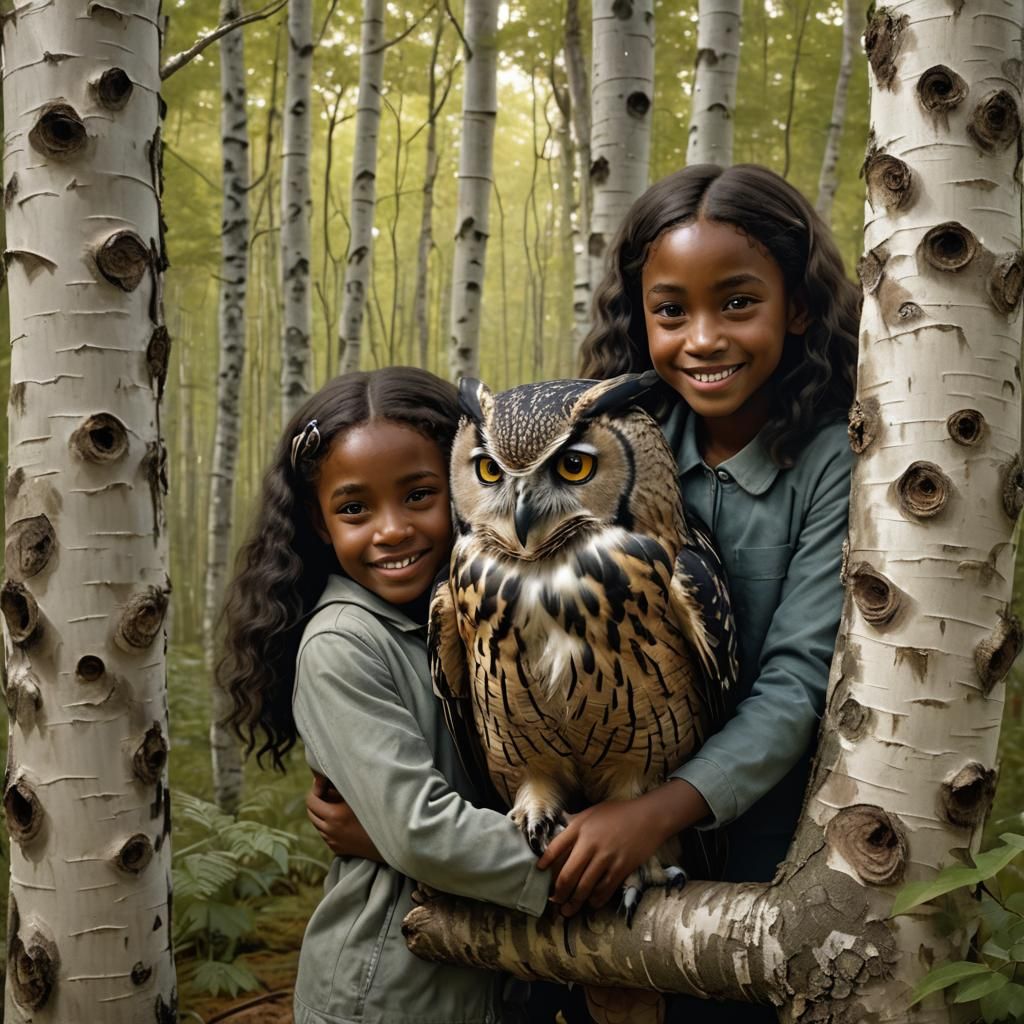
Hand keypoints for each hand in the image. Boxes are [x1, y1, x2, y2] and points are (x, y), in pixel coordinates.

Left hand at [306, 771, 381, 861]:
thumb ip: (339, 787)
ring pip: (318, 825)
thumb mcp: (358, 796)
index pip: (311, 801)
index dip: (315, 791)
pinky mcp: (338, 850)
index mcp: (334, 815)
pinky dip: (329, 826)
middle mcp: (330, 830)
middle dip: (317, 802)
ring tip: (336, 806)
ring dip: (322, 815)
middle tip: (327, 793)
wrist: (391, 839)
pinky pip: (326, 835)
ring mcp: (333, 842)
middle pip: (311, 814)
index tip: (323, 785)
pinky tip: (343, 820)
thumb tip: (324, 778)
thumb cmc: (377, 811)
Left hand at [536, 779, 709, 916]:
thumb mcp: (593, 811)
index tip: (540, 872)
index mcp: (579, 827)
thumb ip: (576, 824)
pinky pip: (604, 889)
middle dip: (559, 893)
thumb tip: (561, 833)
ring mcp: (606, 857)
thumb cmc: (619, 812)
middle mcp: (589, 843)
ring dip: (574, 902)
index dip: (545, 862)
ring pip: (584, 887)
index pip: (555, 847)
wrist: (649, 816)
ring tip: (568, 911)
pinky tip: (591, 903)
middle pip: (567, 875)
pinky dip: (596, 900)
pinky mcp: (621, 868)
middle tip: (555, 902)